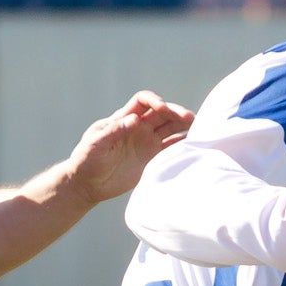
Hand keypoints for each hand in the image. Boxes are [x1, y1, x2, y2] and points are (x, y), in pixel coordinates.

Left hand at [64, 90, 193, 201]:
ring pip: (169, 128)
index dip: (155, 101)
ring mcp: (145, 142)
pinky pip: (170, 147)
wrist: (87, 184)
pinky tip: (192, 145)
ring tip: (200, 129)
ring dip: (183, 126)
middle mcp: (137, 127)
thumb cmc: (86, 161)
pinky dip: (181, 144)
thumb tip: (135, 119)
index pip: (143, 101)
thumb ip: (114, 131)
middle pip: (161, 113)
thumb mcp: (96, 144)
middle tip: (191, 119)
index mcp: (123, 119)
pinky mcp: (151, 158)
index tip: (163, 109)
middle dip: (176, 112)